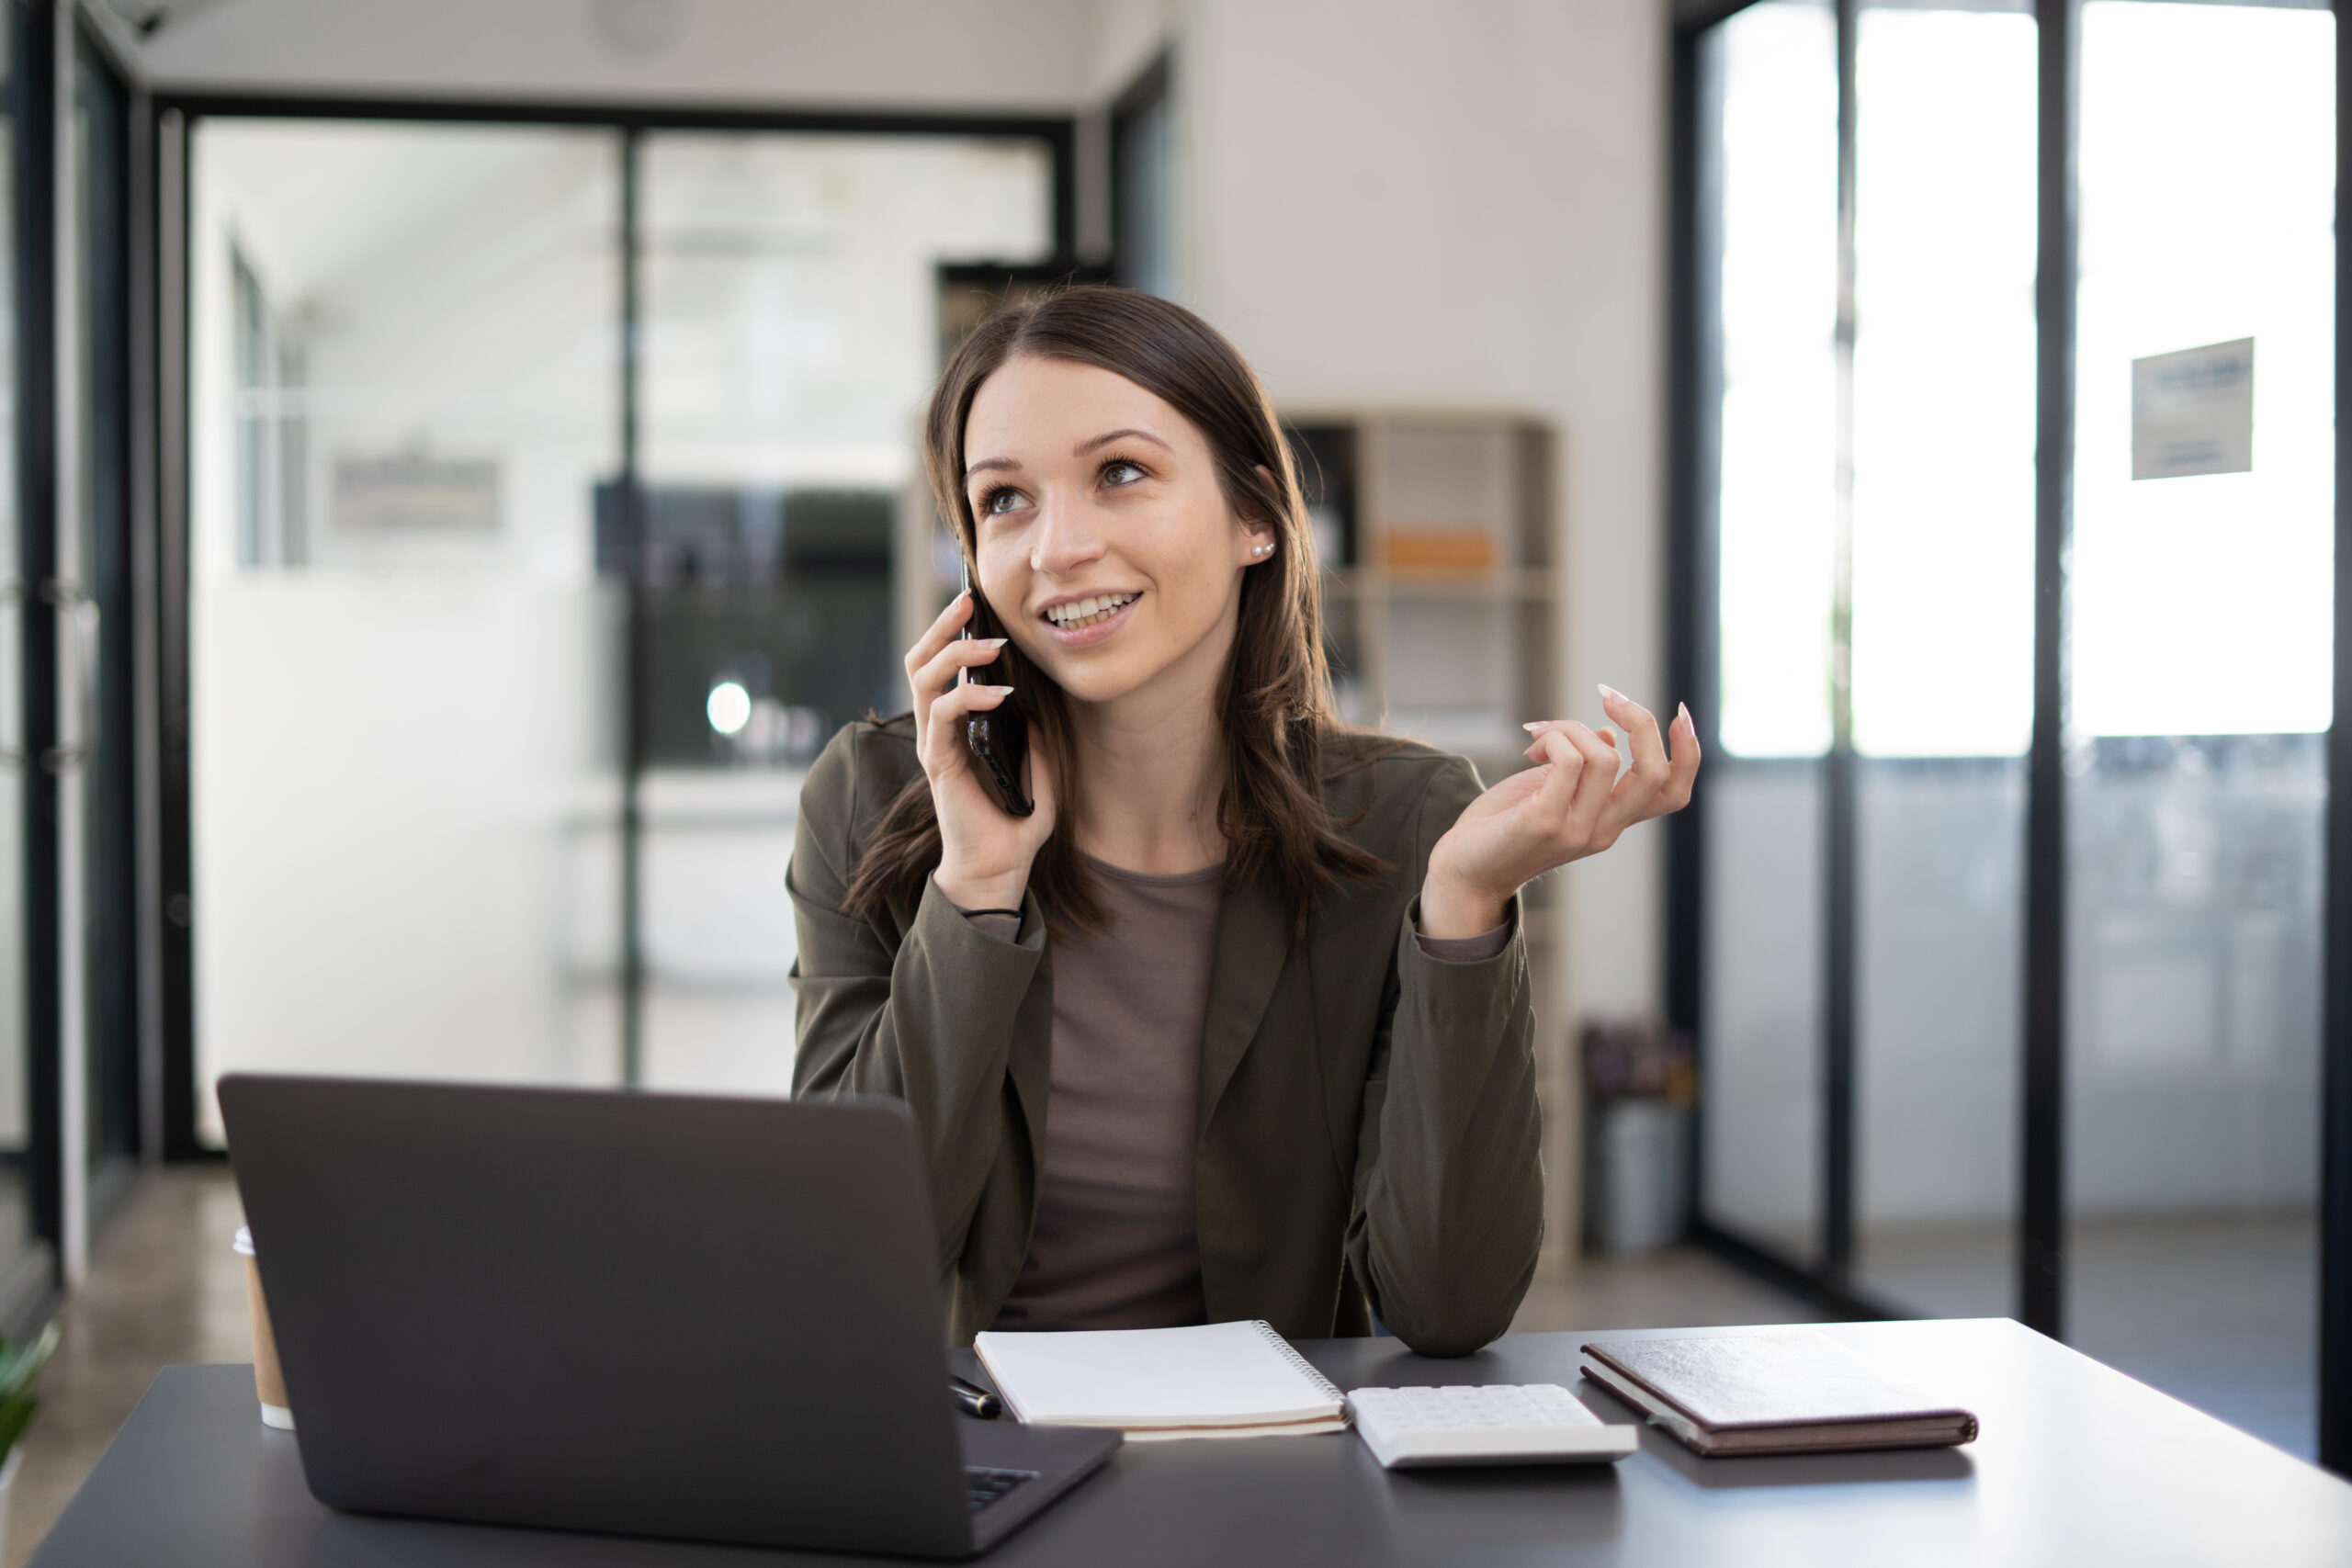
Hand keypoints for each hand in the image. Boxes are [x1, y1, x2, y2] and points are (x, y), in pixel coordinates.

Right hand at [905, 591, 1057, 909]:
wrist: (1001, 866)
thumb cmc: (1015, 818)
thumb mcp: (1038, 764)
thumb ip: (1035, 732)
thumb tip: (1036, 699)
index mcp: (954, 725)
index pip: (939, 665)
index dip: (950, 630)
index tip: (973, 601)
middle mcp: (937, 730)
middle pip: (919, 662)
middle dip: (941, 626)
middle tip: (966, 600)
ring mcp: (935, 745)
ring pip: (922, 680)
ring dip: (953, 653)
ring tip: (989, 643)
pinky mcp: (939, 765)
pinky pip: (942, 716)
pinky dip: (967, 696)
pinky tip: (996, 692)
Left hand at [1420, 686, 1700, 938]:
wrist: (1463, 871)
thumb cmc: (1504, 826)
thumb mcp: (1553, 791)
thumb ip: (1585, 770)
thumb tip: (1610, 735)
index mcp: (1613, 821)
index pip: (1674, 791)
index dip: (1689, 749)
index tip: (1677, 710)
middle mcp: (1604, 830)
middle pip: (1656, 774)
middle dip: (1641, 721)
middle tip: (1607, 695)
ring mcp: (1577, 829)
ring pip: (1607, 757)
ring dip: (1573, 726)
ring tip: (1541, 734)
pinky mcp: (1545, 823)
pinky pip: (1568, 761)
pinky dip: (1554, 738)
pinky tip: (1532, 746)